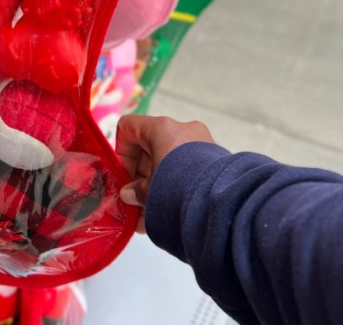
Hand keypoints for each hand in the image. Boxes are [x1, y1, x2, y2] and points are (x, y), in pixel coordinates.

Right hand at [116, 115, 214, 232]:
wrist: (221, 202)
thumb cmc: (178, 188)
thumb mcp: (149, 191)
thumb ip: (135, 191)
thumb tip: (129, 195)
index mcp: (161, 128)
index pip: (128, 127)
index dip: (121, 152)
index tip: (123, 177)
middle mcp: (181, 129)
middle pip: (148, 147)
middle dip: (139, 177)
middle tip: (134, 201)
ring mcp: (200, 143)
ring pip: (167, 161)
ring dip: (155, 185)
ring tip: (149, 215)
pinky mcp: (213, 159)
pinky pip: (185, 169)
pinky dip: (174, 186)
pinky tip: (167, 211)